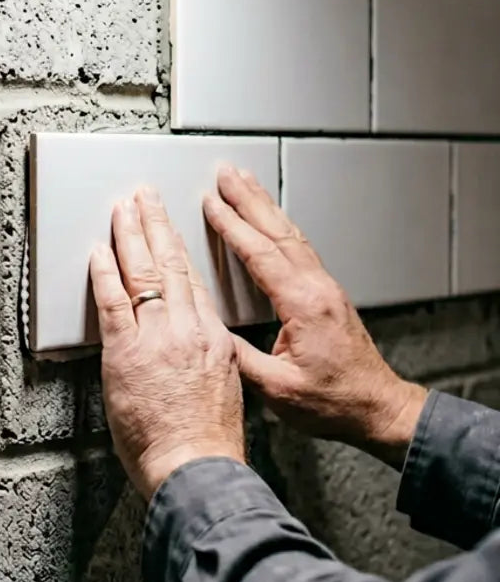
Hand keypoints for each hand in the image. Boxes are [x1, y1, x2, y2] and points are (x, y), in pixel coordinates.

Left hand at [91, 187, 245, 501]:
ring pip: (143, 271)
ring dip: (130, 234)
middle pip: (171, 264)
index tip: (172, 232)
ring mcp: (157, 336)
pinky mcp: (127, 350)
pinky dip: (104, 271)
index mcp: (214, 339)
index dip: (180, 251)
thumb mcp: (223, 390)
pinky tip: (97, 250)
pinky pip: (112, 299)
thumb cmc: (208, 443)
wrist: (198, 466)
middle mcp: (189, 329)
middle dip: (156, 225)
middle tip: (145, 198)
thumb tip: (187, 354)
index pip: (194, 282)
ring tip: (123, 208)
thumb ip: (204, 361)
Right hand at [203, 166, 426, 468]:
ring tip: (244, 184)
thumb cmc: (334, 402)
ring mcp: (325, 289)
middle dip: (249, 199)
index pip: (260, 254)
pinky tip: (269, 221)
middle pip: (277, 232)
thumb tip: (206, 332)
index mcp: (303, 306)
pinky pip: (298, 248)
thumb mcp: (276, 387)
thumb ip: (238, 357)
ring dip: (264, 206)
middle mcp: (317, 289)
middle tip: (227, 174)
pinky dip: (278, 226)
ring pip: (290, 235)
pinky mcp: (327, 296)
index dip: (232, 227)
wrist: (376, 408)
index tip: (211, 204)